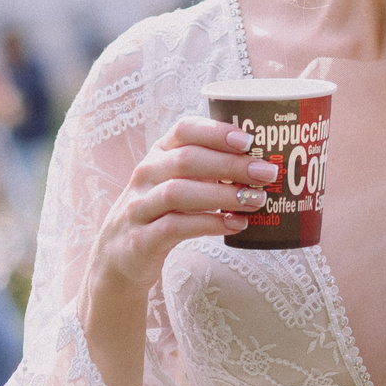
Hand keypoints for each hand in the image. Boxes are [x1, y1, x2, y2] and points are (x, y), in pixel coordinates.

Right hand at [86, 117, 276, 296]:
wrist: (119, 256)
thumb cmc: (160, 212)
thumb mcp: (177, 182)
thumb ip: (208, 169)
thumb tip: (261, 164)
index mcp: (158, 154)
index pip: (183, 130)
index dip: (216, 132)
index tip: (249, 140)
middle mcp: (145, 175)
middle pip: (186, 160)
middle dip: (230, 165)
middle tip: (266, 173)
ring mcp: (139, 206)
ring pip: (179, 192)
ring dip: (222, 195)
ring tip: (256, 201)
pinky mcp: (141, 239)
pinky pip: (175, 226)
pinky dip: (209, 224)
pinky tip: (235, 225)